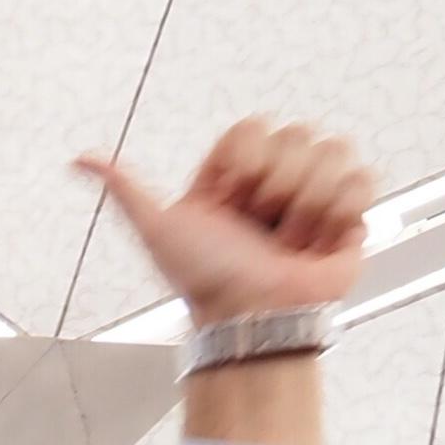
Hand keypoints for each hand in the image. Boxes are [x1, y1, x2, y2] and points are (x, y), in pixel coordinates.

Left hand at [77, 118, 373, 323]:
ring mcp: (317, 193)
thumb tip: (81, 158)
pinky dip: (341, 210)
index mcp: (237, 173)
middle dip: (274, 185)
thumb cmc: (205, 279)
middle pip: (296, 135)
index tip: (227, 201)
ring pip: (332, 151)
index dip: (243, 163)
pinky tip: (318, 240)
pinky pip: (362, 179)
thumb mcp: (158, 229)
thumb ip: (125, 189)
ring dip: (307, 203)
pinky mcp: (352, 214)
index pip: (255, 127)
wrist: (252, 317)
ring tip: (290, 239)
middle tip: (260, 224)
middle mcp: (277, 178)